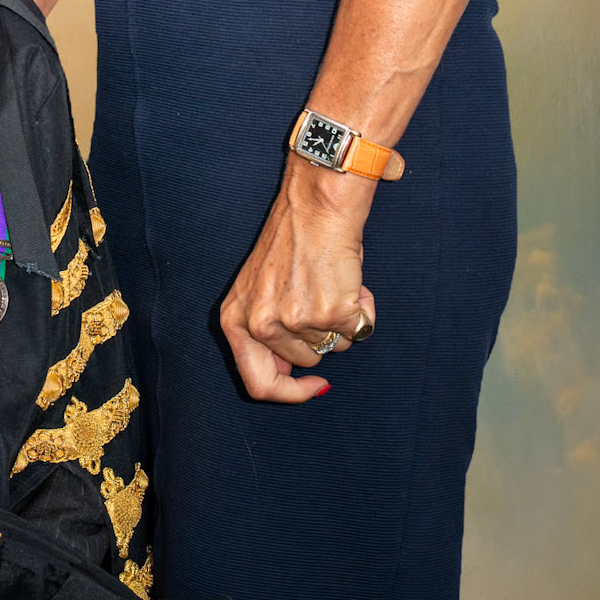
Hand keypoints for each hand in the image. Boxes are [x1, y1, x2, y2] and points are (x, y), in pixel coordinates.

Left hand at [220, 158, 376, 403]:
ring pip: (334, 348)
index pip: (258, 384)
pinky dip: (363, 310)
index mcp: (236, 319)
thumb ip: (267, 333)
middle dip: (321, 338)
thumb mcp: (259, 290)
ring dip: (341, 322)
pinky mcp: (330, 314)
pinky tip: (351, 280)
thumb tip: (289, 377)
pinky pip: (359, 331)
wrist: (317, 205)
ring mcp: (295, 321)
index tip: (315, 386)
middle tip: (323, 299)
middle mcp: (261, 324)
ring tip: (332, 281)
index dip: (290, 393)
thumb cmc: (292, 242)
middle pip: (305, 363)